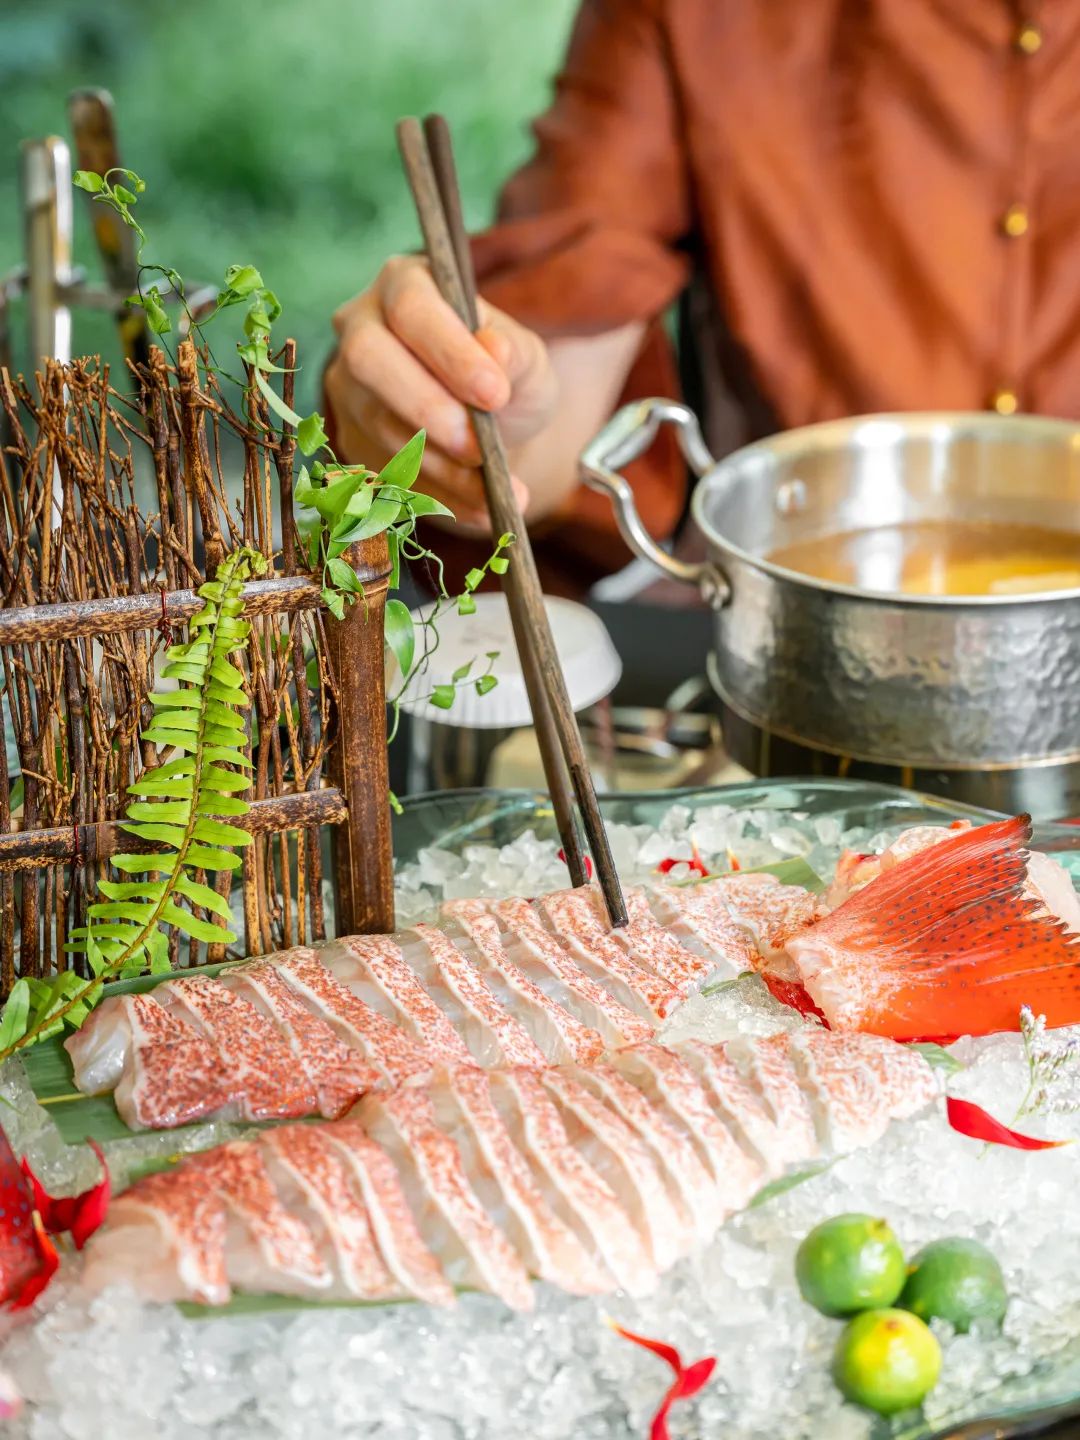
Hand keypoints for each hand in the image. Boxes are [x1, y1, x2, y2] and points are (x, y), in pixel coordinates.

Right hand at [324, 256, 558, 528]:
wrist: (492, 423)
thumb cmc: (504, 375)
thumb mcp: (527, 360)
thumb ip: (516, 353)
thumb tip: (493, 348)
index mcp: (406, 285)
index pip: (413, 309)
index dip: (449, 353)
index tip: (495, 394)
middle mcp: (361, 327)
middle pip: (369, 359)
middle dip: (427, 409)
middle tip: (478, 447)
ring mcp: (348, 387)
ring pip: (378, 424)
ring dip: (439, 465)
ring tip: (494, 489)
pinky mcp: (351, 439)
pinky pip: (384, 472)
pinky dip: (436, 498)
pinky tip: (478, 509)